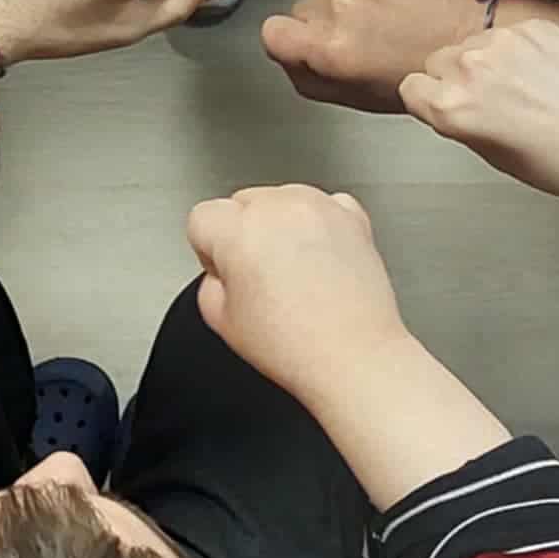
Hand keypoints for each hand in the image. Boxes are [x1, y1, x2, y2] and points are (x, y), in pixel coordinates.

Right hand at [189, 185, 404, 411]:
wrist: (355, 357)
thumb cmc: (296, 346)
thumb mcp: (220, 321)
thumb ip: (209, 282)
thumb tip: (221, 271)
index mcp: (239, 231)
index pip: (203, 217)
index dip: (209, 250)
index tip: (225, 273)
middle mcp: (279, 209)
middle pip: (242, 202)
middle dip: (246, 234)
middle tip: (260, 278)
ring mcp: (319, 208)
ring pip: (282, 200)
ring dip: (281, 227)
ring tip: (294, 273)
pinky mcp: (352, 217)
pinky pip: (324, 206)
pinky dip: (318, 226)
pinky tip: (318, 260)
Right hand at [263, 0, 486, 112]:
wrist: (472, 38)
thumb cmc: (422, 74)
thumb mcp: (358, 97)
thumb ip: (310, 80)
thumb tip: (289, 60)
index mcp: (329, 48)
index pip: (272, 31)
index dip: (286, 40)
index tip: (304, 45)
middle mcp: (340, 7)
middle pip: (304, 8)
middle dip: (323, 23)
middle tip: (360, 40)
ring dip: (355, 4)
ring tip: (391, 23)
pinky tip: (405, 4)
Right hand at [400, 20, 558, 207]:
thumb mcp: (494, 156)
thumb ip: (461, 122)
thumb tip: (453, 105)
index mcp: (452, 106)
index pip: (411, 87)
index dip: (429, 99)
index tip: (444, 106)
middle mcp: (469, 66)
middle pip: (437, 60)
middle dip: (452, 76)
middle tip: (486, 97)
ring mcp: (503, 40)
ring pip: (471, 43)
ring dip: (483, 59)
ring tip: (519, 84)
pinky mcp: (533, 26)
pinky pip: (506, 32)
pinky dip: (515, 48)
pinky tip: (542, 71)